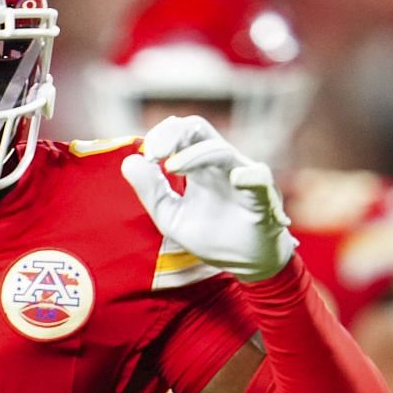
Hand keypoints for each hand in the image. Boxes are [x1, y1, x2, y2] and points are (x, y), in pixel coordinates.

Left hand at [120, 116, 295, 282]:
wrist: (247, 264)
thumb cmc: (213, 236)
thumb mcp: (171, 216)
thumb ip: (151, 191)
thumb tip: (130, 161)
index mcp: (199, 166)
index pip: (180, 134)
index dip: (160, 137)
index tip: (147, 156)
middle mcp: (221, 164)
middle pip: (198, 128)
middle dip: (174, 133)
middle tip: (155, 153)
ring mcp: (243, 176)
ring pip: (220, 150)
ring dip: (193, 155)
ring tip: (171, 168)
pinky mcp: (262, 197)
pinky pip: (259, 178)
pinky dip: (249, 176)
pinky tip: (237, 178)